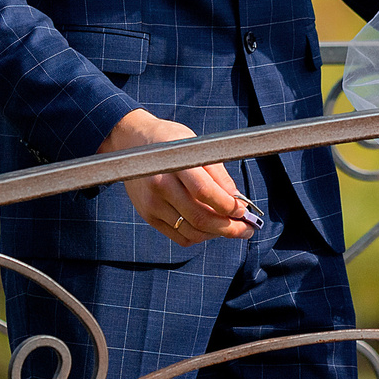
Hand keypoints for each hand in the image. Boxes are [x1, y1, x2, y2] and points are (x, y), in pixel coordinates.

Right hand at [103, 109, 256, 245]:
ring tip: (232, 229)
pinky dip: (200, 236)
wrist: (132, 143)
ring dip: (216, 235)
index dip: (228, 206)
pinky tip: (211, 229)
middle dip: (228, 228)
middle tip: (246, 229)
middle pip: (199, 217)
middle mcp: (159, 185)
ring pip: (191, 231)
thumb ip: (218, 174)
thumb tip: (238, 200)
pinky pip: (179, 236)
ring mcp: (152, 204)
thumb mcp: (196, 146)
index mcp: (173, 163)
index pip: (204, 192)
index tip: (244, 210)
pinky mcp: (148, 216)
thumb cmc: (169, 142)